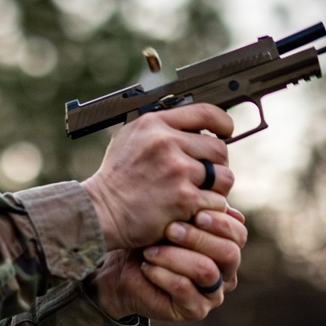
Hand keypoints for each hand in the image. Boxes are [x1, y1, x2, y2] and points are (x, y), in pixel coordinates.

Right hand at [81, 104, 234, 250]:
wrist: (99, 212)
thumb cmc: (114, 180)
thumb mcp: (127, 140)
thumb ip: (158, 130)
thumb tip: (190, 126)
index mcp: (153, 125)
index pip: (204, 113)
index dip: (222, 122)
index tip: (226, 130)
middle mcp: (166, 143)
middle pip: (218, 148)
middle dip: (216, 164)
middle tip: (204, 176)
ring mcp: (177, 170)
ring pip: (223, 176)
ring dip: (216, 188)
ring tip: (199, 195)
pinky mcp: (184, 198)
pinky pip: (215, 201)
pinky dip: (208, 209)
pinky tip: (191, 211)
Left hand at [87, 205, 245, 321]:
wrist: (121, 270)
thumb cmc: (149, 239)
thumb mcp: (171, 218)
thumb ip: (194, 206)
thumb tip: (215, 188)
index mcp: (228, 246)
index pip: (238, 233)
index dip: (220, 222)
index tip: (195, 212)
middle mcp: (226, 271)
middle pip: (229, 252)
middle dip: (198, 238)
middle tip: (170, 229)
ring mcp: (213, 293)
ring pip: (206, 271)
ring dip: (175, 256)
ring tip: (149, 250)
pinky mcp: (195, 309)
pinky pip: (184, 290)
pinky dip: (163, 275)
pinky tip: (147, 266)